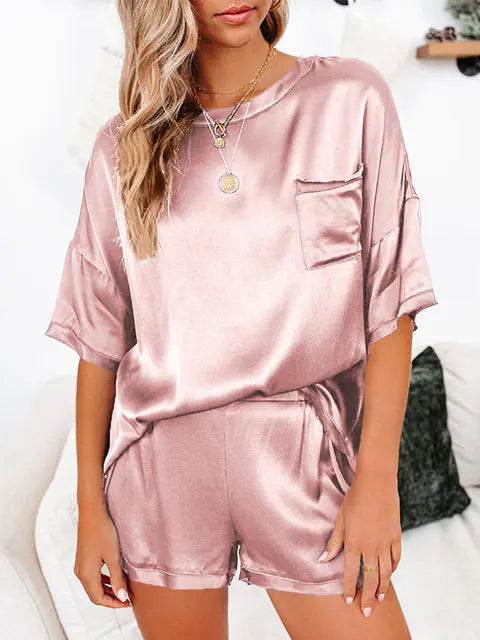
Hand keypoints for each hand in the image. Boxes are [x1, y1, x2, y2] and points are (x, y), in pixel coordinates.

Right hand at [74, 504, 130, 607]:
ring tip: (122, 588)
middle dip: (111, 598)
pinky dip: (103, 580)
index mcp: (86, 574)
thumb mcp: (113, 556)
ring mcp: (80, 565)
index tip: (128, 602)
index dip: (113, 603)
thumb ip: (117, 578)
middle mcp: (80, 572)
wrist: (92, 511)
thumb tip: (121, 597)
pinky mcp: (83, 558)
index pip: (98, 599)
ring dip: (107, 589)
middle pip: (94, 594)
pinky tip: (114, 576)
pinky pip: (92, 576)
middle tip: (127, 597)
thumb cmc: (103, 531)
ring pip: (93, 585)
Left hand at [317, 472, 401, 616]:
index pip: (351, 573)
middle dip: (367, 597)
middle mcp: (371, 547)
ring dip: (382, 587)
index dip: (350, 588)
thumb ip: (334, 542)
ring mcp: (386, 543)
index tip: (349, 601)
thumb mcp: (340, 519)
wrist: (376, 484)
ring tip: (379, 599)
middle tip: (366, 612)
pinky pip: (396, 559)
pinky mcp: (396, 537)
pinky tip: (390, 575)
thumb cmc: (354, 499)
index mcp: (354, 543)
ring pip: (386, 572)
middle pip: (370, 578)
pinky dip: (393, 569)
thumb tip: (323, 559)